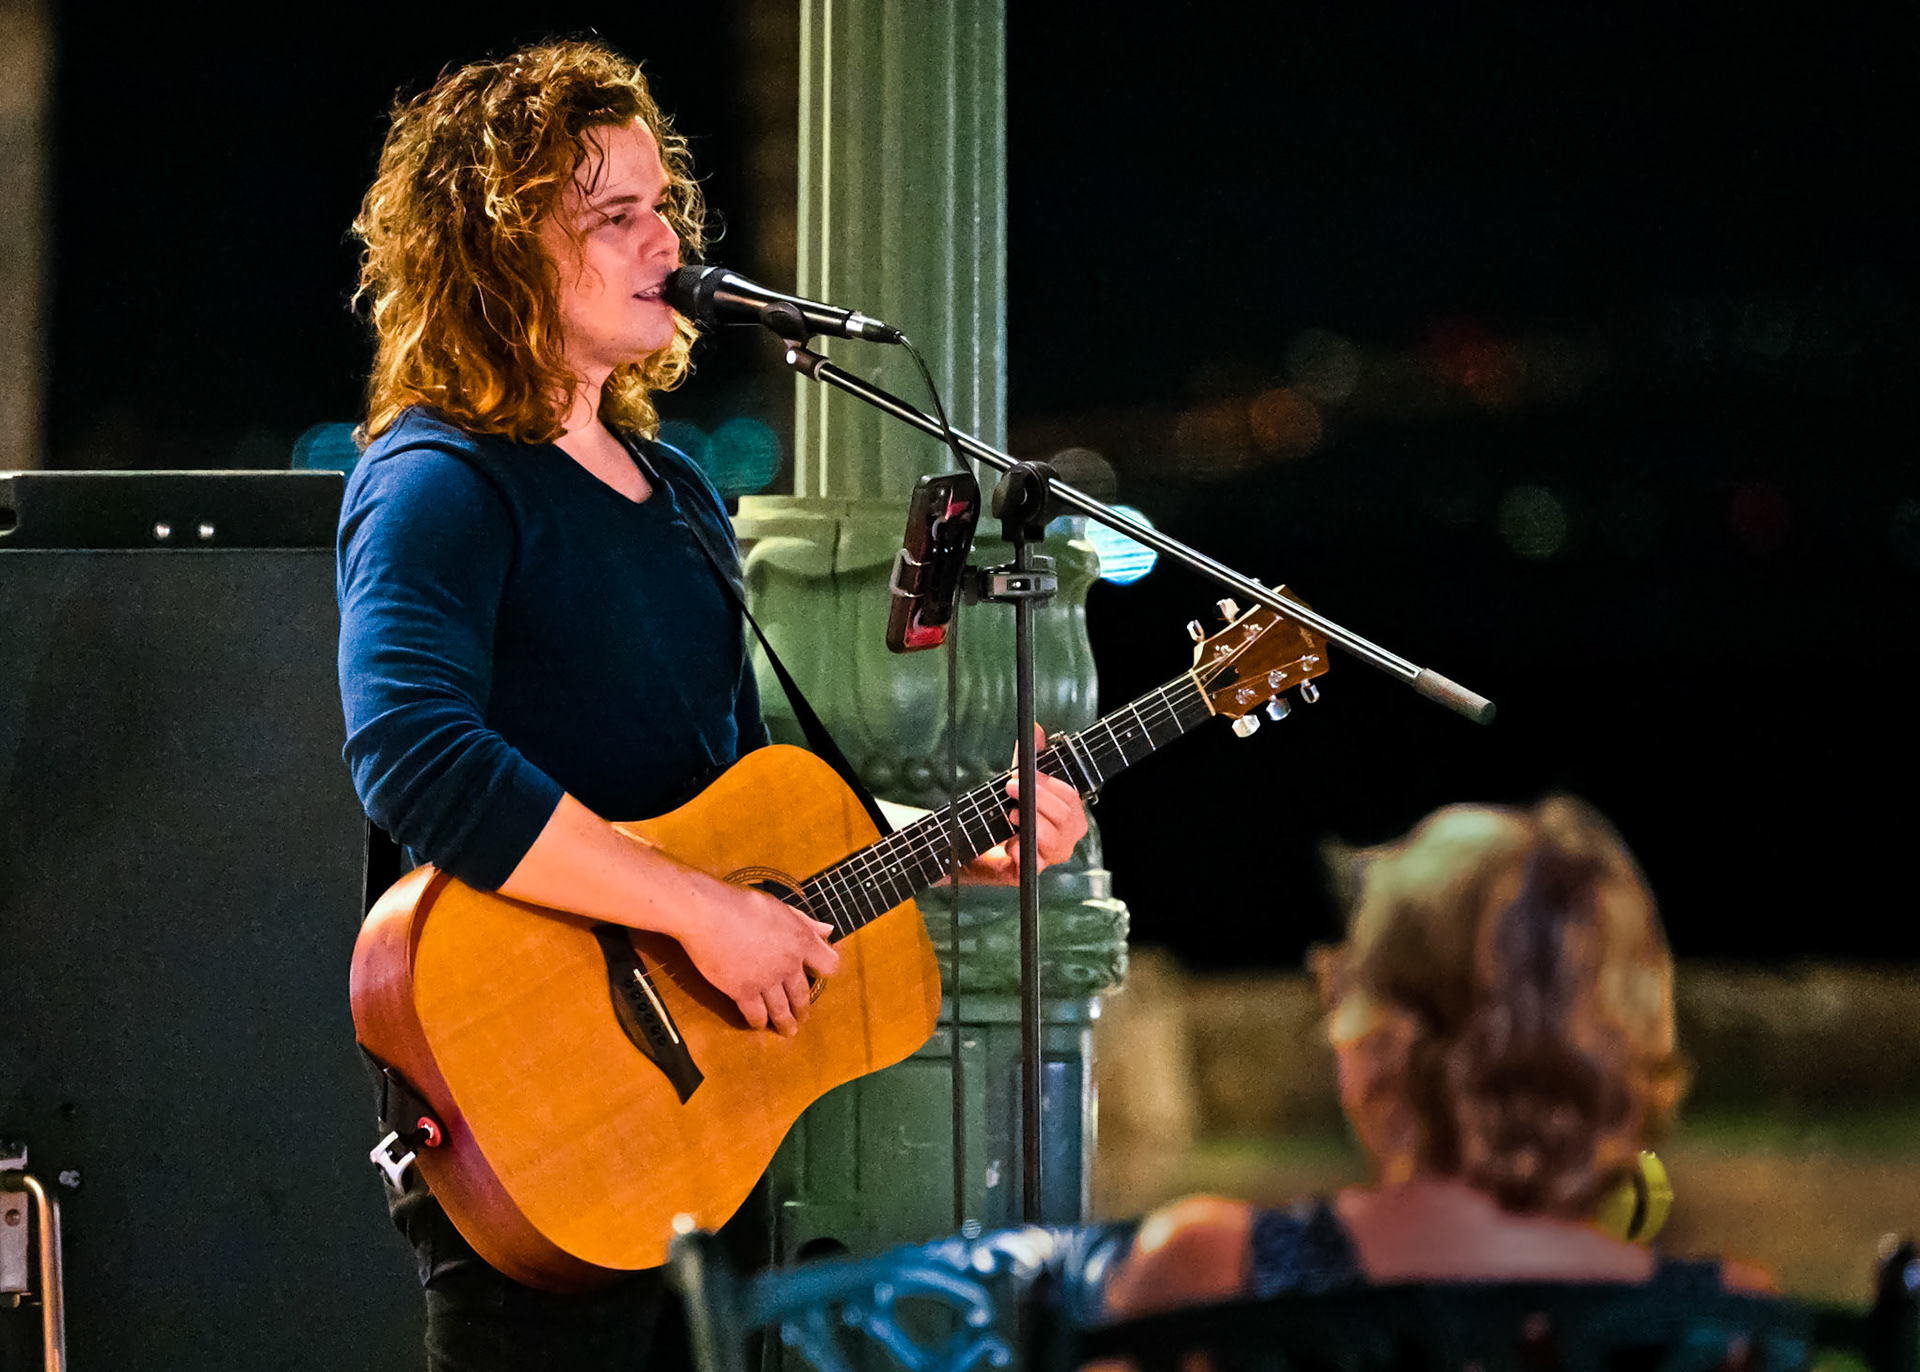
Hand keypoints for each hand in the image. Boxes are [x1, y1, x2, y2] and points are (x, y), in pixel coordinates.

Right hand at [675, 882, 840, 1035]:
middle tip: (802, 1016)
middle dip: (803, 1008)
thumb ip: (805, 922)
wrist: (707, 914)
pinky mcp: (742, 991)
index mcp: (801, 940)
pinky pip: (756, 1014)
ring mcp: (766, 980)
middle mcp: (788, 964)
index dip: (825, 969)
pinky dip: (759, 1022)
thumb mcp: (779, 907)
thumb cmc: (741, 903)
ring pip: (782, 1011)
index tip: (820, 974)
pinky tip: (759, 1025)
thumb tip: (828, 931)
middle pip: (803, 994)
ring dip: (786, 1023)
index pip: (829, 965)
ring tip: (789, 1031)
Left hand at [963, 725, 1089, 884]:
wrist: (977, 846)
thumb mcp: (1018, 782)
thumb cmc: (1005, 813)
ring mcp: (1050, 857)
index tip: (1026, 773)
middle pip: (1065, 816)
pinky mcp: (1030, 873)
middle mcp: (1066, 838)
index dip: (1048, 783)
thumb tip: (1036, 729)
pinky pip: (1034, 862)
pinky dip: (1020, 849)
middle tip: (1011, 788)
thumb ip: (1029, 759)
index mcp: (1069, 815)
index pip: (1071, 797)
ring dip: (1030, 822)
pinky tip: (1009, 843)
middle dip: (1037, 798)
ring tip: (1010, 814)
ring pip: (1054, 839)